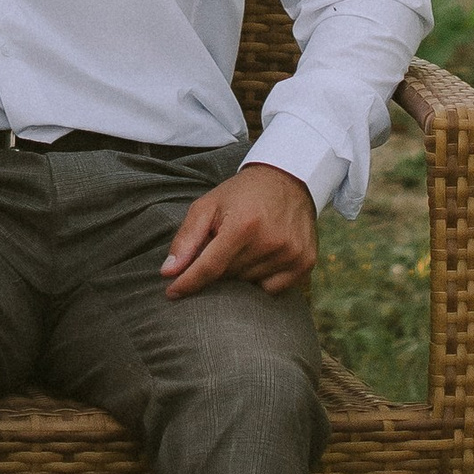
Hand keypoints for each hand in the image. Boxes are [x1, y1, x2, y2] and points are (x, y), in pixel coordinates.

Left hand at [161, 165, 318, 298]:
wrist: (288, 179)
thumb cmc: (241, 194)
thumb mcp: (207, 206)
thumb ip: (186, 240)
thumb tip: (168, 273)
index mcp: (243, 225)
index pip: (210, 267)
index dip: (188, 283)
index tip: (172, 293)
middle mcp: (270, 242)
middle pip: (228, 276)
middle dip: (217, 266)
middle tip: (221, 245)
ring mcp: (291, 254)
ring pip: (249, 284)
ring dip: (239, 272)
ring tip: (244, 246)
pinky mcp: (305, 262)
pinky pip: (272, 289)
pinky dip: (261, 279)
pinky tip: (261, 256)